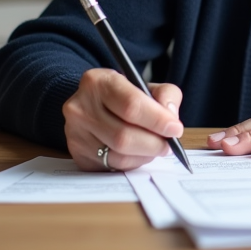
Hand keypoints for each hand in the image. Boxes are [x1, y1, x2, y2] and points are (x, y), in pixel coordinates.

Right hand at [63, 68, 183, 170]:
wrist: (92, 105)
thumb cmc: (124, 95)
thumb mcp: (145, 84)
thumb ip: (166, 94)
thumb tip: (171, 117)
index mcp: (98, 82)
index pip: (131, 105)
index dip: (157, 120)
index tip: (175, 129)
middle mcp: (80, 107)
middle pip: (123, 135)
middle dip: (153, 143)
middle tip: (169, 145)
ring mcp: (75, 133)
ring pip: (118, 155)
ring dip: (144, 155)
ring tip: (155, 147)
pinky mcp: (77, 154)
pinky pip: (111, 167)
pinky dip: (132, 163)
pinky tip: (139, 153)